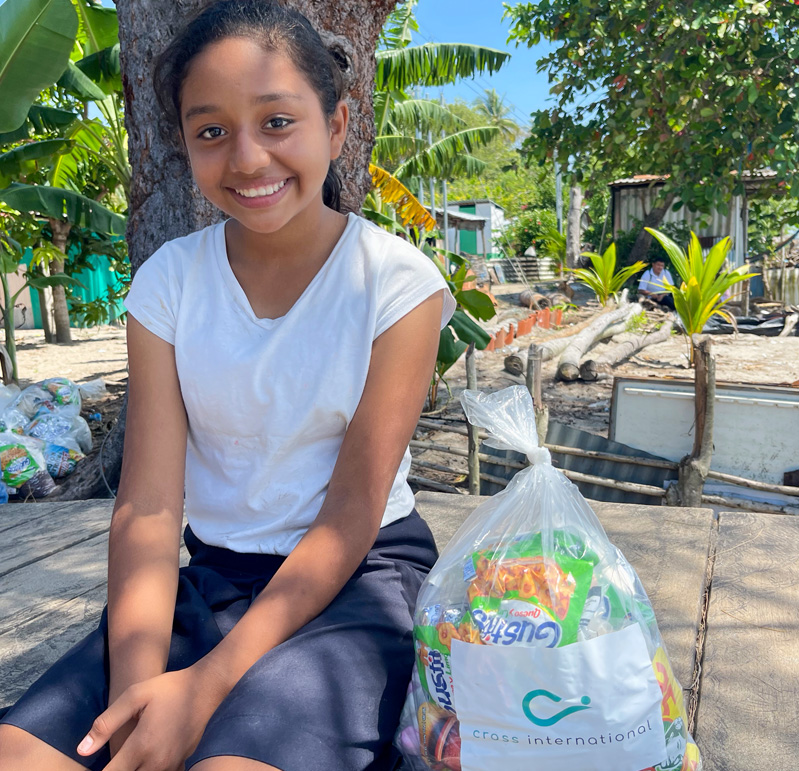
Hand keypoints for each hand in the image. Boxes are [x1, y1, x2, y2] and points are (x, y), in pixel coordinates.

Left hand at [77, 666, 226, 769]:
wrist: (206, 687)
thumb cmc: (168, 688)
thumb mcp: (135, 695)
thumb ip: (107, 723)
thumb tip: (82, 750)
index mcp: (141, 746)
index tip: (94, 768)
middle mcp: (156, 762)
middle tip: (114, 761)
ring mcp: (171, 764)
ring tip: (128, 759)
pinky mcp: (182, 762)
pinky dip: (150, 769)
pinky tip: (147, 759)